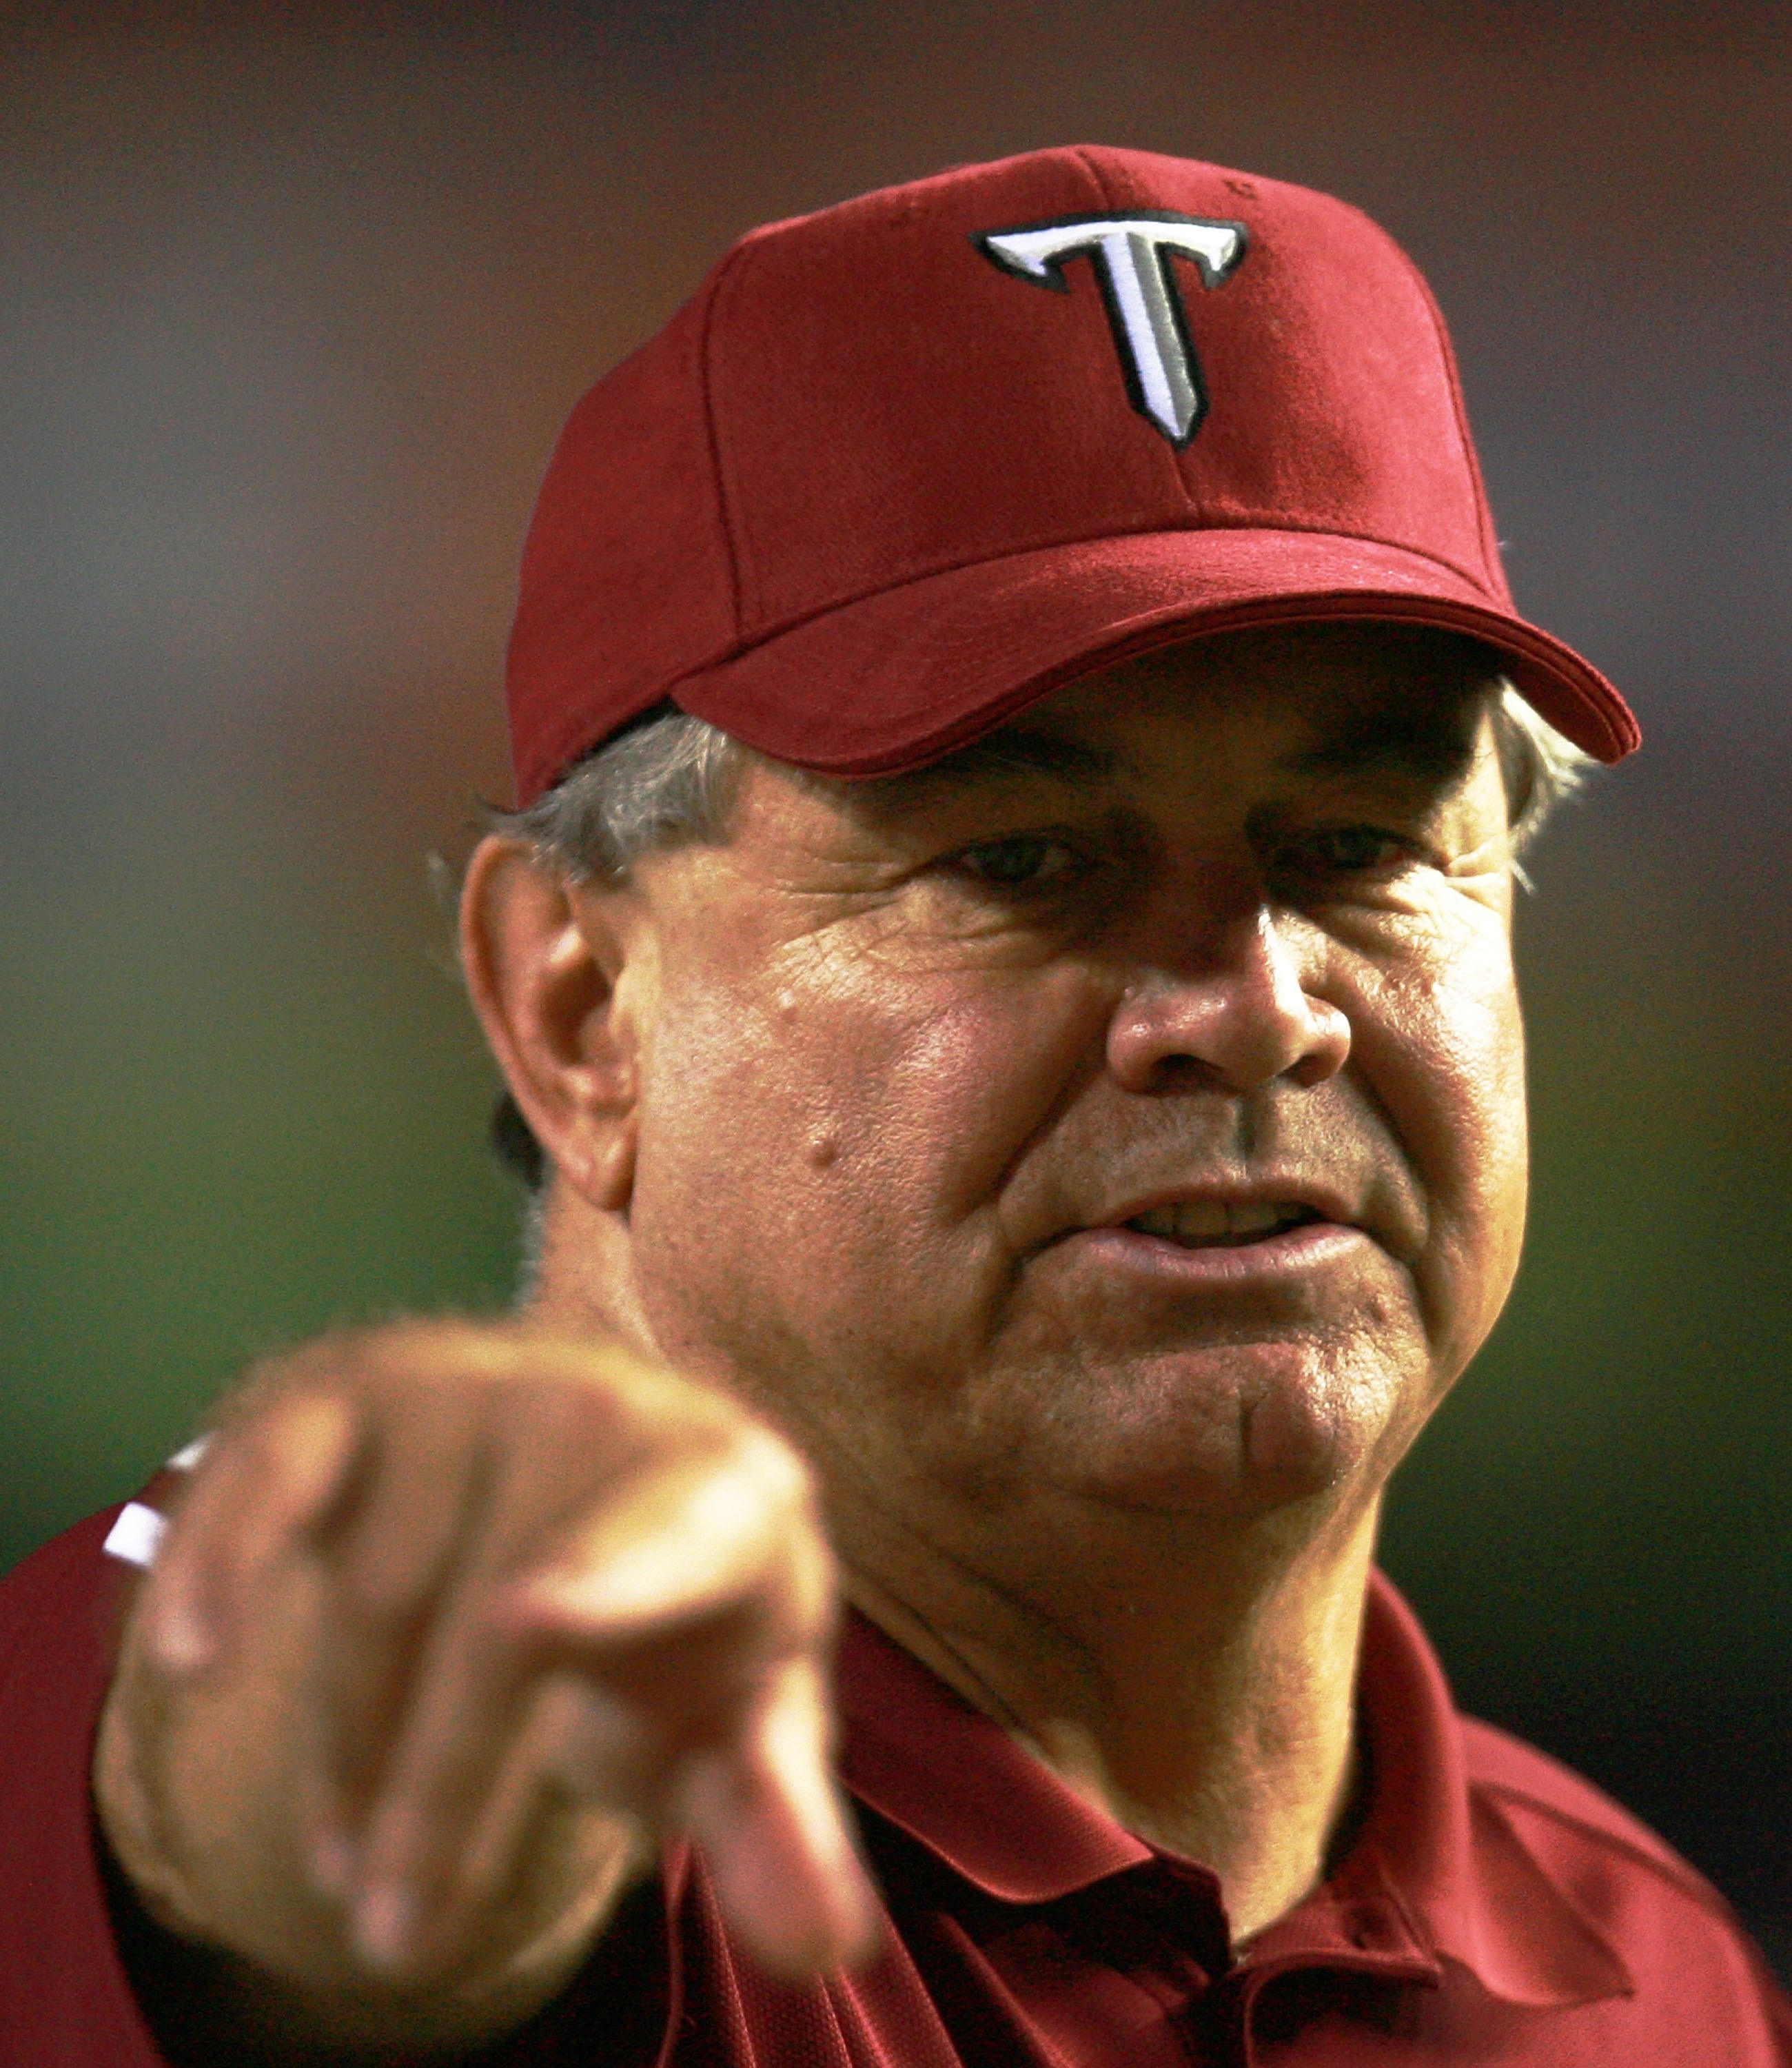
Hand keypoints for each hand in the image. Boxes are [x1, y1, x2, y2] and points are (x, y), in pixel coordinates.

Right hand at [95, 1319, 875, 2047]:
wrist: (589, 1480)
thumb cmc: (676, 1623)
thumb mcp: (737, 1717)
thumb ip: (774, 1820)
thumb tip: (825, 1943)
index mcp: (726, 1484)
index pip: (678, 1528)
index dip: (612, 1573)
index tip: (534, 1621)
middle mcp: (597, 1406)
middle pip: (498, 1620)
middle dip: (442, 1794)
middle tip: (401, 1943)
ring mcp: (466, 1387)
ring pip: (380, 1596)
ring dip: (351, 1756)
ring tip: (355, 1879)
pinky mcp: (349, 1395)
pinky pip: (265, 1478)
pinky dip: (217, 1559)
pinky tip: (187, 1656)